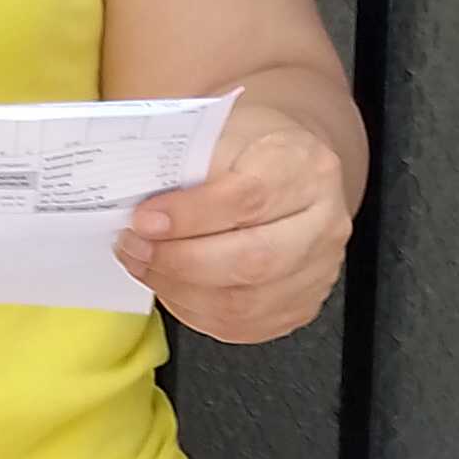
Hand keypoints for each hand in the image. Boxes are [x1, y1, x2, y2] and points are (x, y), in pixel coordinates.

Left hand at [117, 97, 352, 343]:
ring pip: (241, 303)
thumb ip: (187, 167)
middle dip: (178, 261)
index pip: (249, 199)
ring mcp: (316, 273)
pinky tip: (170, 286)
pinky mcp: (298, 307)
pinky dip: (192, 310)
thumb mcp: (223, 133)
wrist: (288, 170)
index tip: (144, 219)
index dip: (190, 216)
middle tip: (135, 246)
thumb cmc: (253, 150)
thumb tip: (138, 207)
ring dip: (177, 289)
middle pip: (251, 261)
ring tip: (143, 264)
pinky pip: (238, 326)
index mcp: (306, 169)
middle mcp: (323, 224)